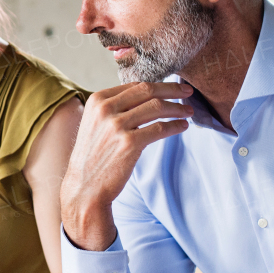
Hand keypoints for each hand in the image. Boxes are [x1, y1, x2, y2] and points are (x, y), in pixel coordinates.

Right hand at [61, 81, 191, 249]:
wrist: (85, 187)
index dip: (158, 85)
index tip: (173, 87)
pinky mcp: (129, 143)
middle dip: (172, 89)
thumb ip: (114, 108)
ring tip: (188, 111)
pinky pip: (160, 128)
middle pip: (147, 91)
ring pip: (156, 107)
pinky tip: (182, 127)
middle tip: (187, 91)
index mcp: (97, 100)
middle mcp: (105, 109)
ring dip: (177, 108)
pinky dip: (175, 126)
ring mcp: (117, 126)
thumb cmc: (94, 157)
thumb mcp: (96, 124)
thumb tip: (145, 96)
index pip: (134, 85)